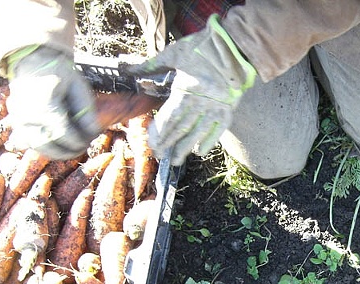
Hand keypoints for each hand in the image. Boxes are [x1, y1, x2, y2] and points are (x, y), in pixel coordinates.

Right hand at [6, 46, 99, 159]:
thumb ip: (86, 111)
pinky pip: (28, 141)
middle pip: (47, 145)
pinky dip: (44, 147)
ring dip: (56, 153)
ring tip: (72, 149)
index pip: (63, 133)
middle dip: (68, 151)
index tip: (89, 140)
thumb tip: (93, 133)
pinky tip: (58, 145)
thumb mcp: (79, 87)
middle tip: (82, 147)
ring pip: (36, 147)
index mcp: (44, 104)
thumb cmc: (60, 74)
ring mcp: (17, 119)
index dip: (78, 141)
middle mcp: (26, 114)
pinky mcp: (15, 122)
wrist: (34, 62)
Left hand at [126, 14, 256, 165]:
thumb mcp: (173, 53)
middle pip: (181, 129)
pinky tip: (200, 151)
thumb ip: (151, 65)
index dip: (160, 133)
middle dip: (169, 144)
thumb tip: (126, 70)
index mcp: (185, 90)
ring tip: (176, 160)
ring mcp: (215, 108)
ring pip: (198, 132)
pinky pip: (218, 130)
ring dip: (186, 148)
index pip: (170, 118)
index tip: (152, 144)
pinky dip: (210, 141)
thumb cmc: (201, 48)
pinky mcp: (228, 109)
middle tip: (160, 156)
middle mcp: (200, 103)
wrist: (232, 47)